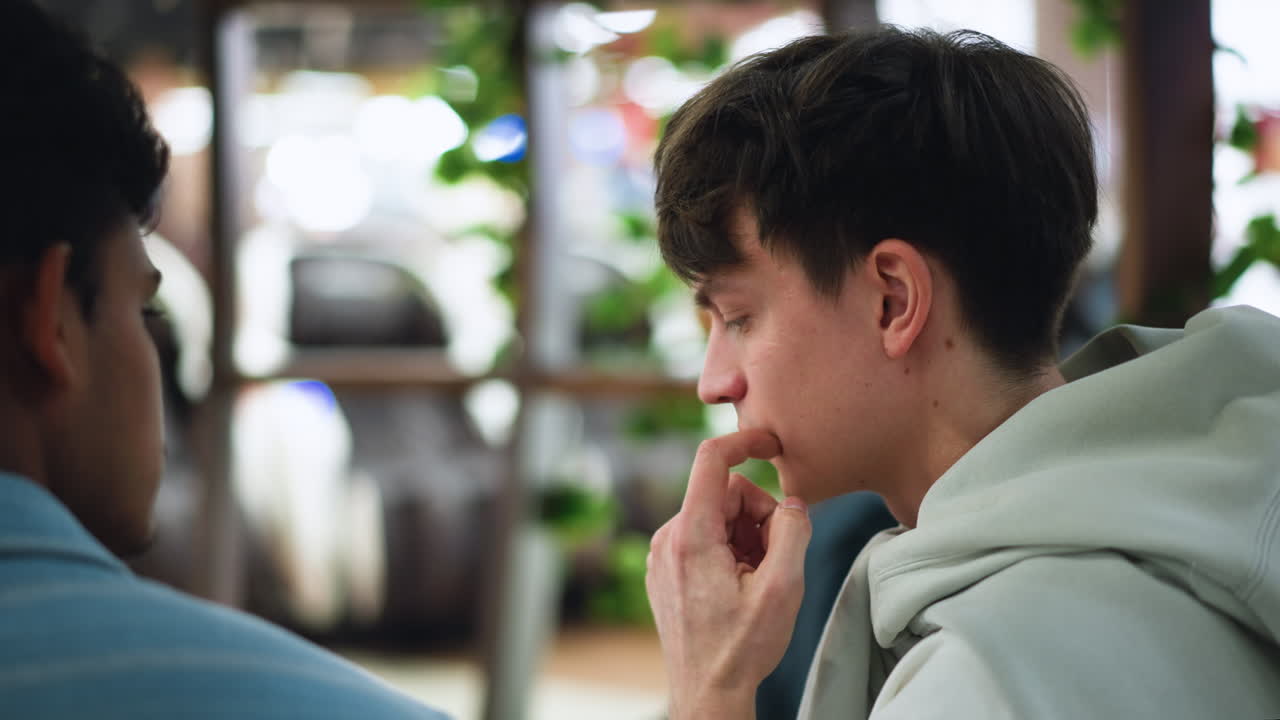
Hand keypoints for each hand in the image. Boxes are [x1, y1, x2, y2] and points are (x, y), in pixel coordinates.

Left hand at [646, 429, 811, 719]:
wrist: (708, 693)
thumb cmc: (742, 648)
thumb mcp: (784, 588)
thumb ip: (792, 532)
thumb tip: (792, 503)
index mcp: (691, 535)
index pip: (710, 459)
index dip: (744, 441)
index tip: (771, 444)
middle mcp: (668, 538)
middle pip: (723, 493)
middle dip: (757, 514)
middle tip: (776, 558)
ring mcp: (663, 555)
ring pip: (716, 515)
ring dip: (745, 535)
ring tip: (757, 579)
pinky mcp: (666, 569)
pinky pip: (703, 536)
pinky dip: (729, 549)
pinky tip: (739, 585)